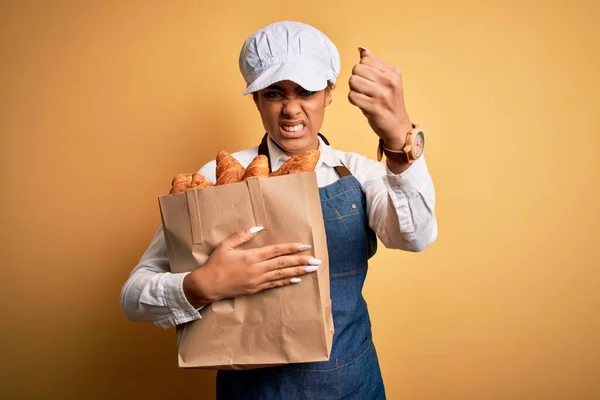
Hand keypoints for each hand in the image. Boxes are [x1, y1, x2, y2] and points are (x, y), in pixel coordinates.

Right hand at [183, 227, 319, 306]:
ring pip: (282, 275)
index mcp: (251, 256)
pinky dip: (286, 281)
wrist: (207, 286)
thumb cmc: (215, 264)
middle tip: (316, 260)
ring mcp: (258, 281)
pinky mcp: (256, 289)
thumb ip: (242, 235)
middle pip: (284, 263)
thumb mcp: (226, 245)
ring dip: (299, 271)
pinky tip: (297, 279)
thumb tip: (258, 228)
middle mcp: (257, 269)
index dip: (292, 248)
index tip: (304, 246)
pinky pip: (274, 284)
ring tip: (312, 269)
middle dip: (301, 261)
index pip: (276, 251)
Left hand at [348, 47, 412, 149]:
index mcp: (393, 71)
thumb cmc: (389, 103)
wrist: (398, 126)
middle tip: (364, 90)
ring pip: (353, 81)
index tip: (369, 81)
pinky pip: (352, 96)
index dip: (362, 71)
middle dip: (356, 80)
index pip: (365, 60)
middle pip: (357, 69)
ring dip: (354, 90)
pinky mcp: (373, 107)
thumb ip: (374, 64)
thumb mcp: (387, 80)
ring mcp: (382, 94)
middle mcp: (389, 81)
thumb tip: (361, 49)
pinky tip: (362, 104)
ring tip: (363, 96)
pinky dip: (354, 100)